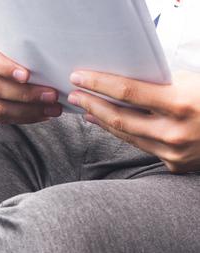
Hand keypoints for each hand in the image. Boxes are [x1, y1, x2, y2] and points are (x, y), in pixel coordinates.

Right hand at [0, 25, 62, 123]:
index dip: (4, 68)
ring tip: (49, 108)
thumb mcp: (3, 33)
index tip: (27, 75)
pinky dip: (18, 118)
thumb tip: (48, 56)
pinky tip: (36, 114)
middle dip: (25, 94)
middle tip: (50, 95)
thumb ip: (16, 41)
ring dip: (26, 110)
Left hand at [68, 69, 199, 172]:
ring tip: (86, 109)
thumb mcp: (193, 83)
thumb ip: (160, 86)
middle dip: (92, 104)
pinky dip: (123, 135)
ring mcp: (174, 153)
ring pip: (127, 136)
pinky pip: (142, 147)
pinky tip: (108, 125)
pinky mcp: (175, 166)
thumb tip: (120, 84)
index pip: (128, 93)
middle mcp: (175, 133)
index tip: (79, 77)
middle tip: (74, 94)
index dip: (99, 84)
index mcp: (182, 104)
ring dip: (102, 121)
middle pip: (120, 118)